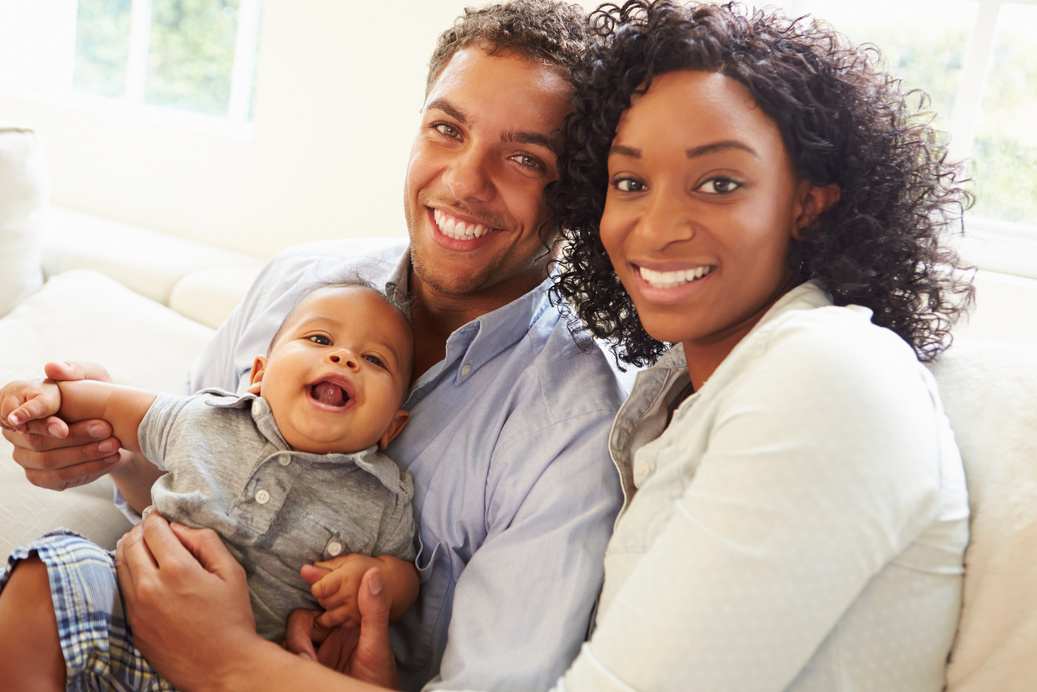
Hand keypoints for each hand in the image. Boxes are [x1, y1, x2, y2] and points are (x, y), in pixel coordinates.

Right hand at [1, 361, 122, 489]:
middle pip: (37, 441)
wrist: (114, 424)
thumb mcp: (93, 377)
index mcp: (21, 403)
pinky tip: (110, 459)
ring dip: (84, 454)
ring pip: (47, 461)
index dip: (42, 423)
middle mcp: (17, 431)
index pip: (20, 415)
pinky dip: (87, 469)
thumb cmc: (95, 395)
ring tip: (112, 444)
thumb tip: (52, 367)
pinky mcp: (40, 476)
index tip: (63, 428)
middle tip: (104, 429)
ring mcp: (25, 456)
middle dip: (74, 437)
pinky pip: (57, 478)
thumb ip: (74, 370)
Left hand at [114, 511, 260, 690]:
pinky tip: (142, 572)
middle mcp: (150, 587)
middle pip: (130, 543)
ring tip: (144, 545)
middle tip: (152, 528)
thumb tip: (180, 528)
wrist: (223, 667)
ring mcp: (138, 608)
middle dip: (140, 530)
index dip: (157, 518)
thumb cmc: (232, 619)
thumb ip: (206, 542)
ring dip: (129, 549)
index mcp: (177, 570)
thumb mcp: (231, 573)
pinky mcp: (133, 626)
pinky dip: (128, 573)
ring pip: (120, 565)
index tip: (162, 516)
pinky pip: (122, 590)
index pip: (153, 529)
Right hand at [285, 569, 397, 687]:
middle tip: (309, 659)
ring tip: (312, 669)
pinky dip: (290, 668)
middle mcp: (327, 636)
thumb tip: (372, 573)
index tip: (309, 602)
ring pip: (290, 643)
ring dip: (295, 654)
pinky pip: (288, 662)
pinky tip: (305, 676)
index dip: (312, 599)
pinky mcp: (308, 669)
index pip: (321, 604)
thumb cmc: (379, 678)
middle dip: (298, 640)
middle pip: (299, 623)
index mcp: (344, 623)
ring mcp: (316, 653)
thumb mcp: (378, 644)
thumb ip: (374, 611)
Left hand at [301, 554, 382, 628]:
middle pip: (322, 601)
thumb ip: (323, 568)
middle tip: (336, 588)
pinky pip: (338, 624)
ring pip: (328, 616)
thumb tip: (303, 570)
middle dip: (325, 595)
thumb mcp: (345, 561)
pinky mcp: (358, 623)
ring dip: (330, 608)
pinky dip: (338, 618)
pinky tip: (344, 608)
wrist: (389, 584)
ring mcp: (355, 612)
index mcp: (347, 578)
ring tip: (339, 598)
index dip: (318, 584)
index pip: (318, 588)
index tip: (324, 581)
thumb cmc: (364, 568)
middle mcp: (351, 596)